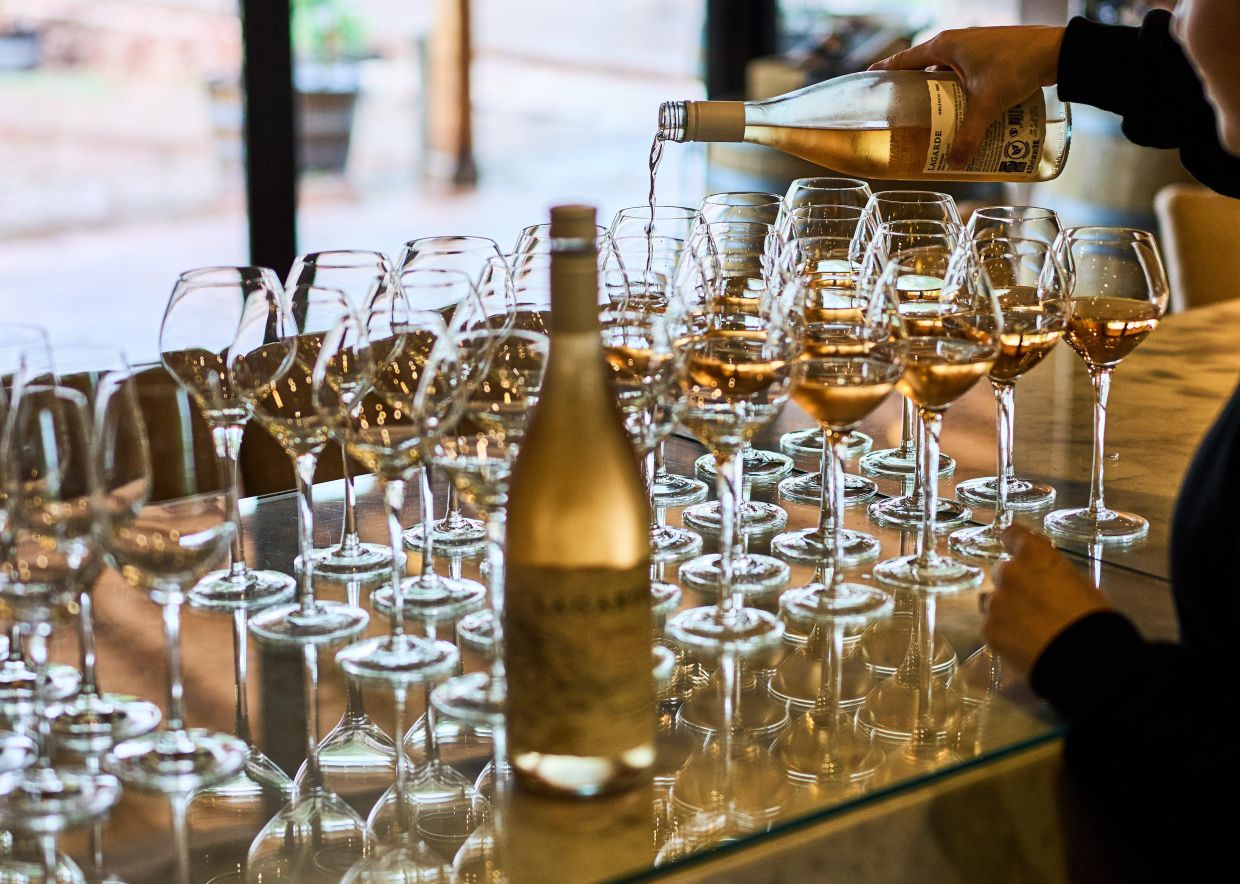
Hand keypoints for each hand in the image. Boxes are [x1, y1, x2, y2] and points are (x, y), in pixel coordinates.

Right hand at [869, 26, 1064, 168]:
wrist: (1057, 51)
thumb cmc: (1018, 67)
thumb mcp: (988, 105)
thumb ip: (969, 136)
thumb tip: (954, 164)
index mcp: (945, 44)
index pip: (903, 59)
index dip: (884, 72)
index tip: (868, 83)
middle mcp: (956, 42)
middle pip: (922, 67)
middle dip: (910, 89)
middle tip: (899, 112)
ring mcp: (973, 47)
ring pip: (943, 71)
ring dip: (935, 91)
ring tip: (927, 116)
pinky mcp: (989, 55)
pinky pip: (961, 72)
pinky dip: (955, 89)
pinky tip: (958, 108)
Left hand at [984, 525, 1112, 676]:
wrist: (1085, 658)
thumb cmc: (1092, 618)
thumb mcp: (1078, 584)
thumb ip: (1051, 574)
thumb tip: (1044, 581)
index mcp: (1035, 555)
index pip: (1012, 534)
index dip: (1013, 542)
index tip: (1013, 547)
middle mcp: (1009, 572)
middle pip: (1002, 572)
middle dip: (1014, 584)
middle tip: (1033, 605)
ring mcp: (996, 601)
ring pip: (993, 600)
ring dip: (1005, 608)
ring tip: (1028, 628)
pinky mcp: (989, 629)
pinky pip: (991, 625)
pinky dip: (1003, 632)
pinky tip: (1022, 644)